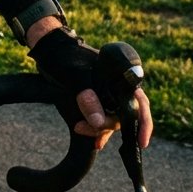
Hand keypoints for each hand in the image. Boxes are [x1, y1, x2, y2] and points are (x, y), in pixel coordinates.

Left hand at [29, 28, 153, 149]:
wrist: (49, 49)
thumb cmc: (64, 56)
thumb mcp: (75, 75)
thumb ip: (87, 97)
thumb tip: (98, 122)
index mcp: (121, 75)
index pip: (140, 102)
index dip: (144, 123)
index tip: (141, 142)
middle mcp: (118, 85)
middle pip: (126, 114)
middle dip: (108, 126)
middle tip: (86, 129)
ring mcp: (108, 92)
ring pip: (113, 118)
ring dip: (100, 129)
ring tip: (80, 129)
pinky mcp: (97, 98)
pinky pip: (103, 117)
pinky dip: (98, 129)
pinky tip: (94, 142)